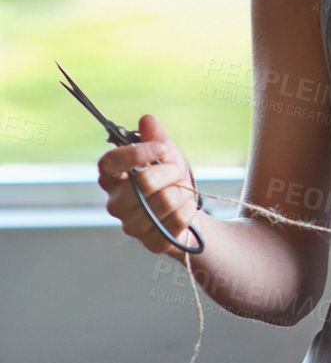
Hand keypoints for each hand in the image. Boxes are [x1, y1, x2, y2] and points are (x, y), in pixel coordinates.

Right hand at [96, 113, 199, 258]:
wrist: (186, 212)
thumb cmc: (170, 180)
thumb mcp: (166, 154)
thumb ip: (156, 136)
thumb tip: (147, 120)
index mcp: (112, 179)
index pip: (109, 163)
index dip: (135, 153)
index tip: (161, 147)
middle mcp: (116, 203)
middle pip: (143, 182)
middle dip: (171, 172)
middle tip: (177, 173)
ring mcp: (132, 225)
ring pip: (164, 201)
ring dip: (182, 191)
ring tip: (182, 192)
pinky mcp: (150, 242)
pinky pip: (177, 221)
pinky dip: (189, 210)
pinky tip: (186, 208)